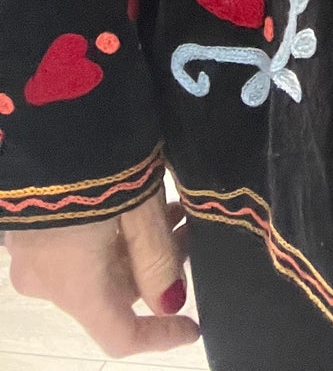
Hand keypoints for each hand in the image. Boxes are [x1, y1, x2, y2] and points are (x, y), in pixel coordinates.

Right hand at [5, 183, 200, 359]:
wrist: (48, 107)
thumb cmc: (102, 166)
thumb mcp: (141, 209)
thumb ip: (157, 260)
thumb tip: (170, 304)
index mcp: (75, 287)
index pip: (118, 336)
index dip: (159, 337)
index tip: (193, 325)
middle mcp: (46, 280)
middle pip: (109, 295)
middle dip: (154, 270)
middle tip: (189, 230)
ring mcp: (31, 251)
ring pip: (92, 267)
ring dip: (134, 247)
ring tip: (173, 206)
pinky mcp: (27, 221)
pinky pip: (72, 245)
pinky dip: (108, 233)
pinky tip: (138, 198)